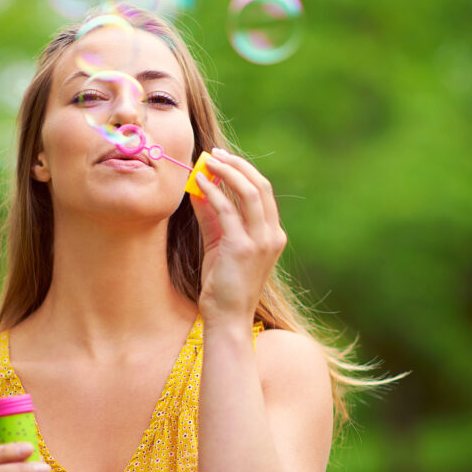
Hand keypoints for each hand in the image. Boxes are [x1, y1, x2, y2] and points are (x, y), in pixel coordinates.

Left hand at [190, 148, 286, 329]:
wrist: (226, 318)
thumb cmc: (222, 284)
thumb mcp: (219, 244)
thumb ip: (212, 215)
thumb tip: (200, 187)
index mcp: (273, 235)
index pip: (263, 193)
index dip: (244, 171)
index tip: (224, 159)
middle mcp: (272, 235)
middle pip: (260, 186)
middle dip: (237, 165)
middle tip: (215, 153)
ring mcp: (260, 241)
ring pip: (248, 192)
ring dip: (226, 172)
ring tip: (206, 161)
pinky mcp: (241, 247)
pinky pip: (227, 209)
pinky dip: (213, 192)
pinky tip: (199, 184)